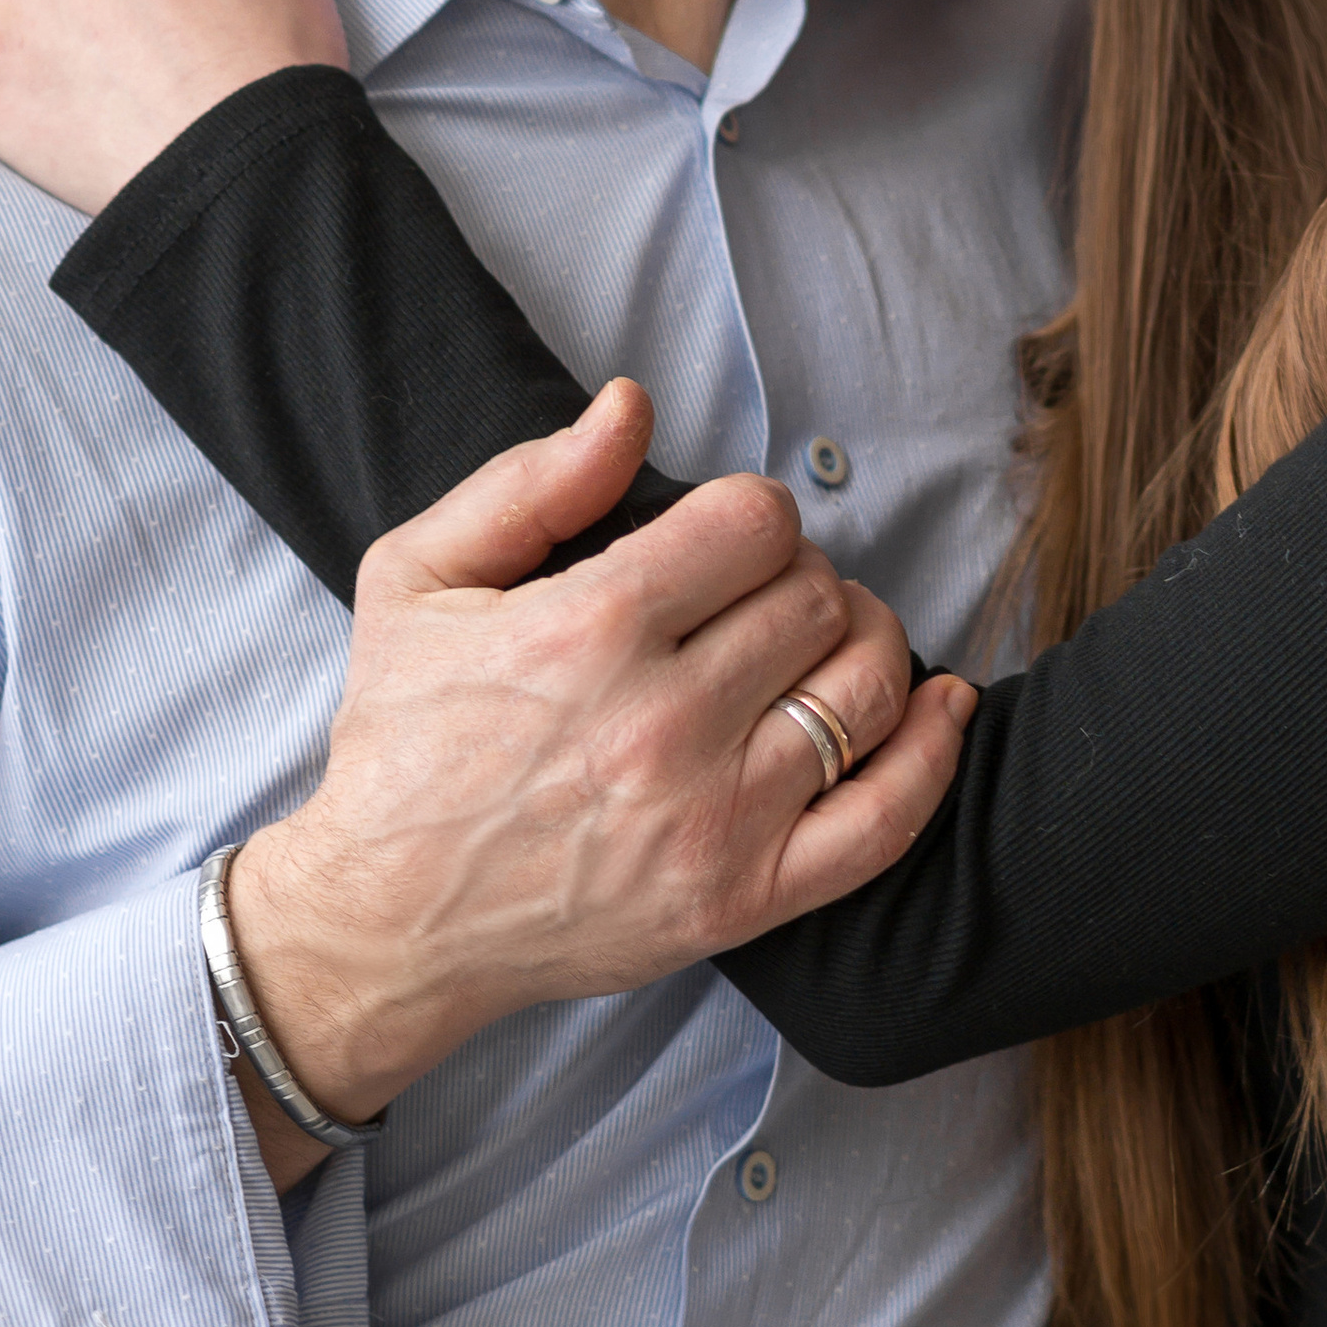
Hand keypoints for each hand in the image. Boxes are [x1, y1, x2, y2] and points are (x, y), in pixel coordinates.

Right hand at [223, 379, 973, 1187]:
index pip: (755, 524)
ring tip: (821, 644)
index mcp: (590, 629)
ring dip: (864, 644)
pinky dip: (932, 752)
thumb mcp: (416, 579)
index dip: (752, 517)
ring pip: (864, 690)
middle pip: (815, 600)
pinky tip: (940, 706)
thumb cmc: (401, 743)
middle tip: (761, 599)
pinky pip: (886, 820)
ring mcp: (714, 819)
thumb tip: (633, 404)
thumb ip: (531, 481)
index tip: (724, 542)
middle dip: (801, 578)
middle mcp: (663, 722)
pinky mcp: (743, 898)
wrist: (385, 922)